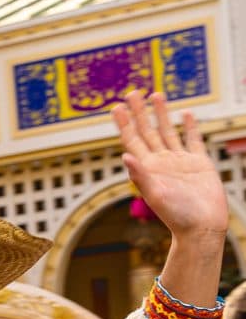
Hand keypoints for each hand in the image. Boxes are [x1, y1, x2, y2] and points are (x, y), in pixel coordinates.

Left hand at [112, 90, 227, 239]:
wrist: (202, 227)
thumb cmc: (177, 216)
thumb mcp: (156, 194)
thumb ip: (141, 175)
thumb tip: (125, 155)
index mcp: (147, 168)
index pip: (132, 140)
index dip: (124, 123)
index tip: (115, 106)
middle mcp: (161, 162)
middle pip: (147, 130)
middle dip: (139, 111)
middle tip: (132, 91)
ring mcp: (180, 161)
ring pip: (168, 131)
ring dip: (161, 113)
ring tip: (156, 94)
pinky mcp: (199, 163)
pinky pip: (192, 140)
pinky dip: (189, 126)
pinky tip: (186, 113)